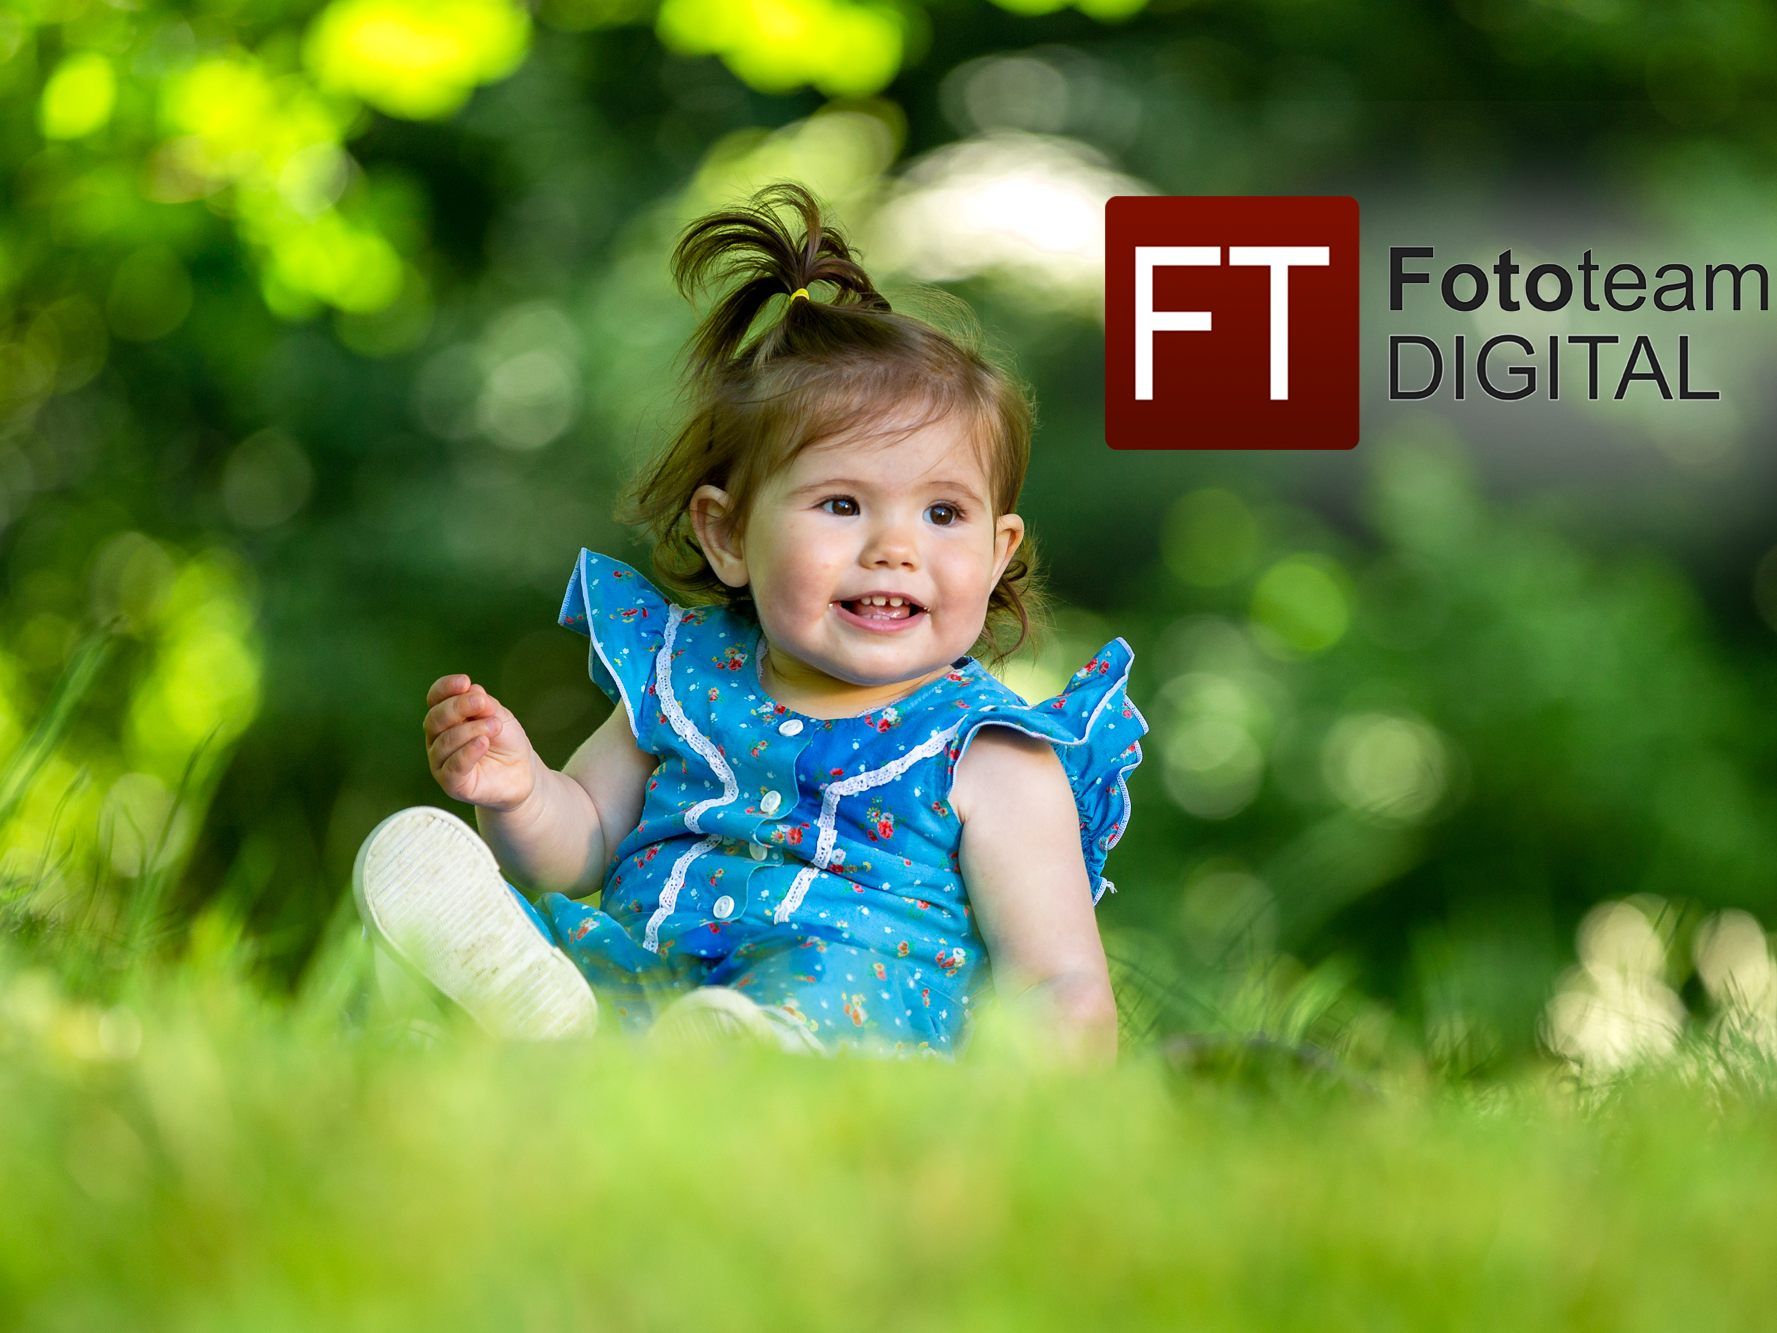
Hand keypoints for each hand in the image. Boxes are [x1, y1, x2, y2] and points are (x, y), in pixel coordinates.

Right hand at [424, 674, 538, 812]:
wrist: (522, 771)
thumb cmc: (506, 741)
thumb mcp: (499, 716)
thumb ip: (484, 705)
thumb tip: (471, 690)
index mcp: (446, 718)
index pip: (435, 699)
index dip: (445, 688)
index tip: (465, 681)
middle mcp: (437, 738)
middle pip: (435, 718)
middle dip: (458, 707)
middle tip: (482, 703)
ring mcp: (441, 761)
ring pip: (445, 741)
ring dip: (471, 730)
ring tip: (494, 725)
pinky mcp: (451, 783)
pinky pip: (452, 766)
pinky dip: (467, 752)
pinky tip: (483, 742)